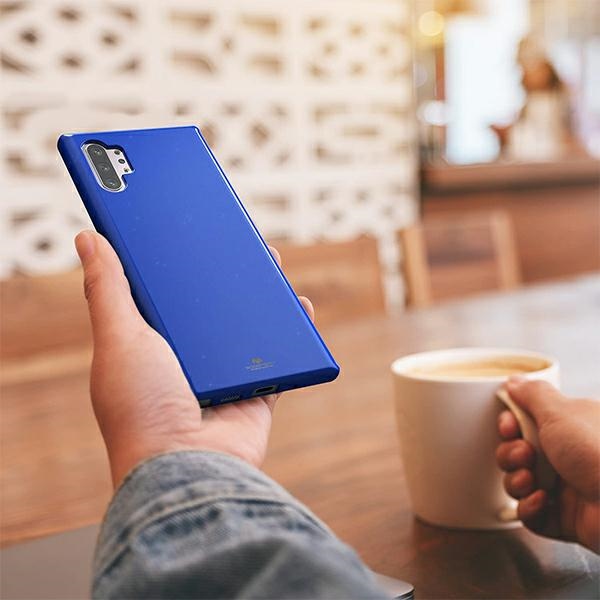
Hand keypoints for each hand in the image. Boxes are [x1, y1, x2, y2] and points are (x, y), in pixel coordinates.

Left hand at [75, 231, 313, 486]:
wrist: (186, 468)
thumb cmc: (141, 408)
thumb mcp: (119, 338)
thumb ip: (107, 288)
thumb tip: (88, 238)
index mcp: (151, 345)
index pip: (165, 293)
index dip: (176, 262)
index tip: (189, 231)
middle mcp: (187, 361)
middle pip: (211, 307)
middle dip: (226, 274)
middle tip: (237, 241)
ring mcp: (224, 377)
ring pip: (248, 327)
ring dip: (261, 296)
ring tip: (270, 263)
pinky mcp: (256, 393)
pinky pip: (281, 357)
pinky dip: (294, 333)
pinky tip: (301, 306)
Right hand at [496, 378, 599, 552]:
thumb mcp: (561, 412)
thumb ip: (533, 394)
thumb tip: (514, 382)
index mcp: (570, 427)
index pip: (526, 422)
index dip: (510, 424)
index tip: (509, 426)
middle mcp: (567, 455)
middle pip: (516, 452)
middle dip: (511, 453)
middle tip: (525, 454)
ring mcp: (566, 488)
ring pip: (519, 483)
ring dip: (517, 481)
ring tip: (532, 480)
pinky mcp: (564, 517)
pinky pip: (530, 514)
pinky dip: (530, 508)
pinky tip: (542, 501)